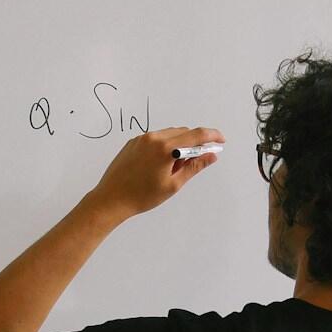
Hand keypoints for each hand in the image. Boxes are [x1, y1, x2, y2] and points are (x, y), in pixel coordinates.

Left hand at [84, 129, 225, 220]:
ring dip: (179, 145)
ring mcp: (142, 139)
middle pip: (183, 132)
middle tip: (196, 162)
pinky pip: (156, 139)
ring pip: (169, 134)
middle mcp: (153, 138)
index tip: (221, 141)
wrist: (111, 199)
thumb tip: (211, 156)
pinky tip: (160, 165)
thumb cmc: (141, 196)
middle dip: (194, 144)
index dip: (212, 136)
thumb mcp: (173, 184)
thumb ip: (194, 167)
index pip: (196, 135)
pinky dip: (165, 146)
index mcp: (165, 148)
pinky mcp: (133, 142)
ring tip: (174, 168)